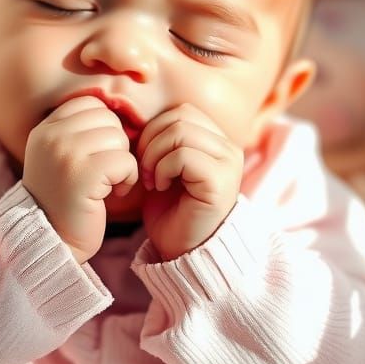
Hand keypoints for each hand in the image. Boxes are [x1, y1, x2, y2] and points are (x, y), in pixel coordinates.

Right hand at [23, 96, 138, 264]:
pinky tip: (114, 193)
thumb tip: (121, 107)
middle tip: (107, 171)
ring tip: (109, 183)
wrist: (52, 242)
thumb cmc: (66, 199)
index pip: (90, 103)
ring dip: (123, 162)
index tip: (99, 154)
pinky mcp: (83, 175)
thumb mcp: (63, 156)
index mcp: (45, 129)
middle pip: (108, 118)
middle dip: (116, 144)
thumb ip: (81, 130)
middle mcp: (51, 136)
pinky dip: (128, 178)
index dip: (105, 127)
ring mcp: (65, 154)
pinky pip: (126, 161)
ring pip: (119, 137)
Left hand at [137, 104, 242, 260]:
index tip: (143, 158)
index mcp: (217, 141)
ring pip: (181, 131)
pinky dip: (163, 169)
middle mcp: (228, 148)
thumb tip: (135, 117)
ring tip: (152, 179)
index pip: (183, 111)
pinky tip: (160, 187)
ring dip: (155, 155)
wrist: (182, 252)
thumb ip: (162, 139)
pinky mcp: (220, 181)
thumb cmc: (171, 211)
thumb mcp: (164, 166)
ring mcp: (228, 164)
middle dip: (151, 140)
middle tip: (144, 170)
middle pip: (181, 116)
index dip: (154, 129)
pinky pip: (184, 155)